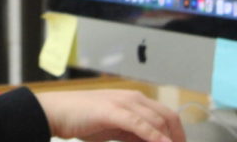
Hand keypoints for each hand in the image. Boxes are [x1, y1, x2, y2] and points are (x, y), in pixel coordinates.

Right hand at [34, 89, 185, 141]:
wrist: (58, 111)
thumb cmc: (82, 118)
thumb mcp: (115, 127)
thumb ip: (134, 133)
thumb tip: (153, 141)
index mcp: (134, 100)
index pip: (167, 115)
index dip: (178, 134)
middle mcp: (133, 98)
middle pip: (167, 117)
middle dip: (178, 138)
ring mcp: (123, 103)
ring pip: (156, 120)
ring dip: (167, 139)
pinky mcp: (113, 111)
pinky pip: (139, 124)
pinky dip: (153, 135)